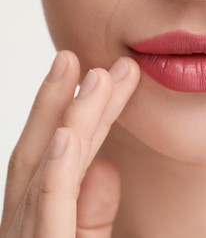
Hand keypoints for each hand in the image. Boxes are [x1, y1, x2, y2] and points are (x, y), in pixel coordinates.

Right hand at [0, 50, 139, 237]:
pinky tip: (65, 134)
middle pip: (49, 145)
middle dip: (65, 98)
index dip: (83, 111)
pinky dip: (56, 170)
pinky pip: (48, 206)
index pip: (66, 152)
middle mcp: (28, 213)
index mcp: (42, 208)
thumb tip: (106, 165)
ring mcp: (29, 233)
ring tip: (91, 75)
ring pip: (48, 163)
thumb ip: (93, 209)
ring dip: (69, 117)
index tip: (106, 76)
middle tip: (83, 56)